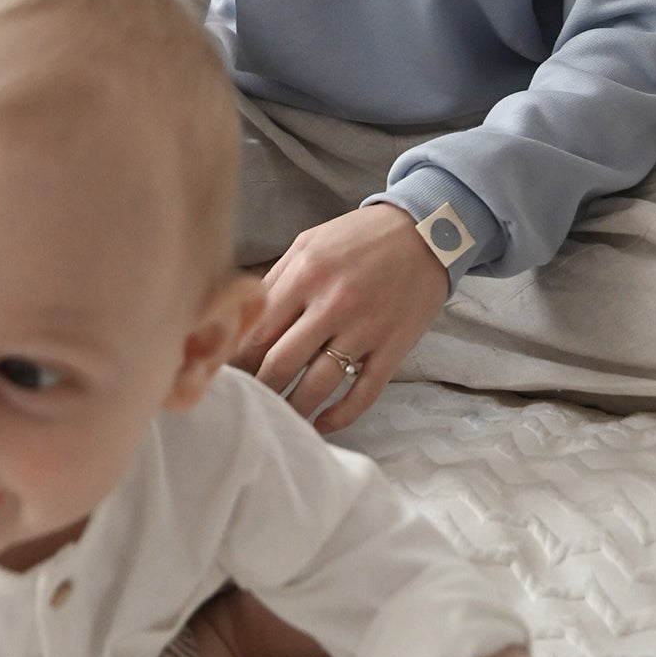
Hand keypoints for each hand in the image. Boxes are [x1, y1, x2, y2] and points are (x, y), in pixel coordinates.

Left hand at [231, 203, 447, 433]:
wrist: (426, 232)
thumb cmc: (359, 238)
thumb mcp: (309, 244)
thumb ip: (277, 280)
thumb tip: (244, 320)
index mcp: (306, 274)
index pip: (258, 331)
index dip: (237, 360)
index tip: (230, 374)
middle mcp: (333, 304)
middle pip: (281, 363)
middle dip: (259, 388)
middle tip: (248, 400)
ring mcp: (365, 329)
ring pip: (318, 386)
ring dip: (294, 408)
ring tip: (280, 418)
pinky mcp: (393, 348)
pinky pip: (362, 394)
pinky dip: (340, 416)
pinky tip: (323, 424)